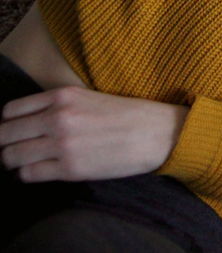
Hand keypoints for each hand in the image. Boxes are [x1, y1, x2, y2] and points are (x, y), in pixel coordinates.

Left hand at [1, 86, 186, 181]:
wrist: (158, 133)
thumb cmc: (127, 115)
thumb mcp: (90, 98)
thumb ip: (58, 106)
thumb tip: (27, 123)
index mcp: (63, 95)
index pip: (10, 111)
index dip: (8, 124)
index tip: (17, 131)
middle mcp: (58, 117)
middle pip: (4, 135)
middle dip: (7, 144)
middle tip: (19, 149)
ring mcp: (62, 143)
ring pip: (10, 157)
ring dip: (15, 162)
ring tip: (30, 161)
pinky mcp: (69, 168)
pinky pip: (27, 174)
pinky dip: (29, 174)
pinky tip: (43, 170)